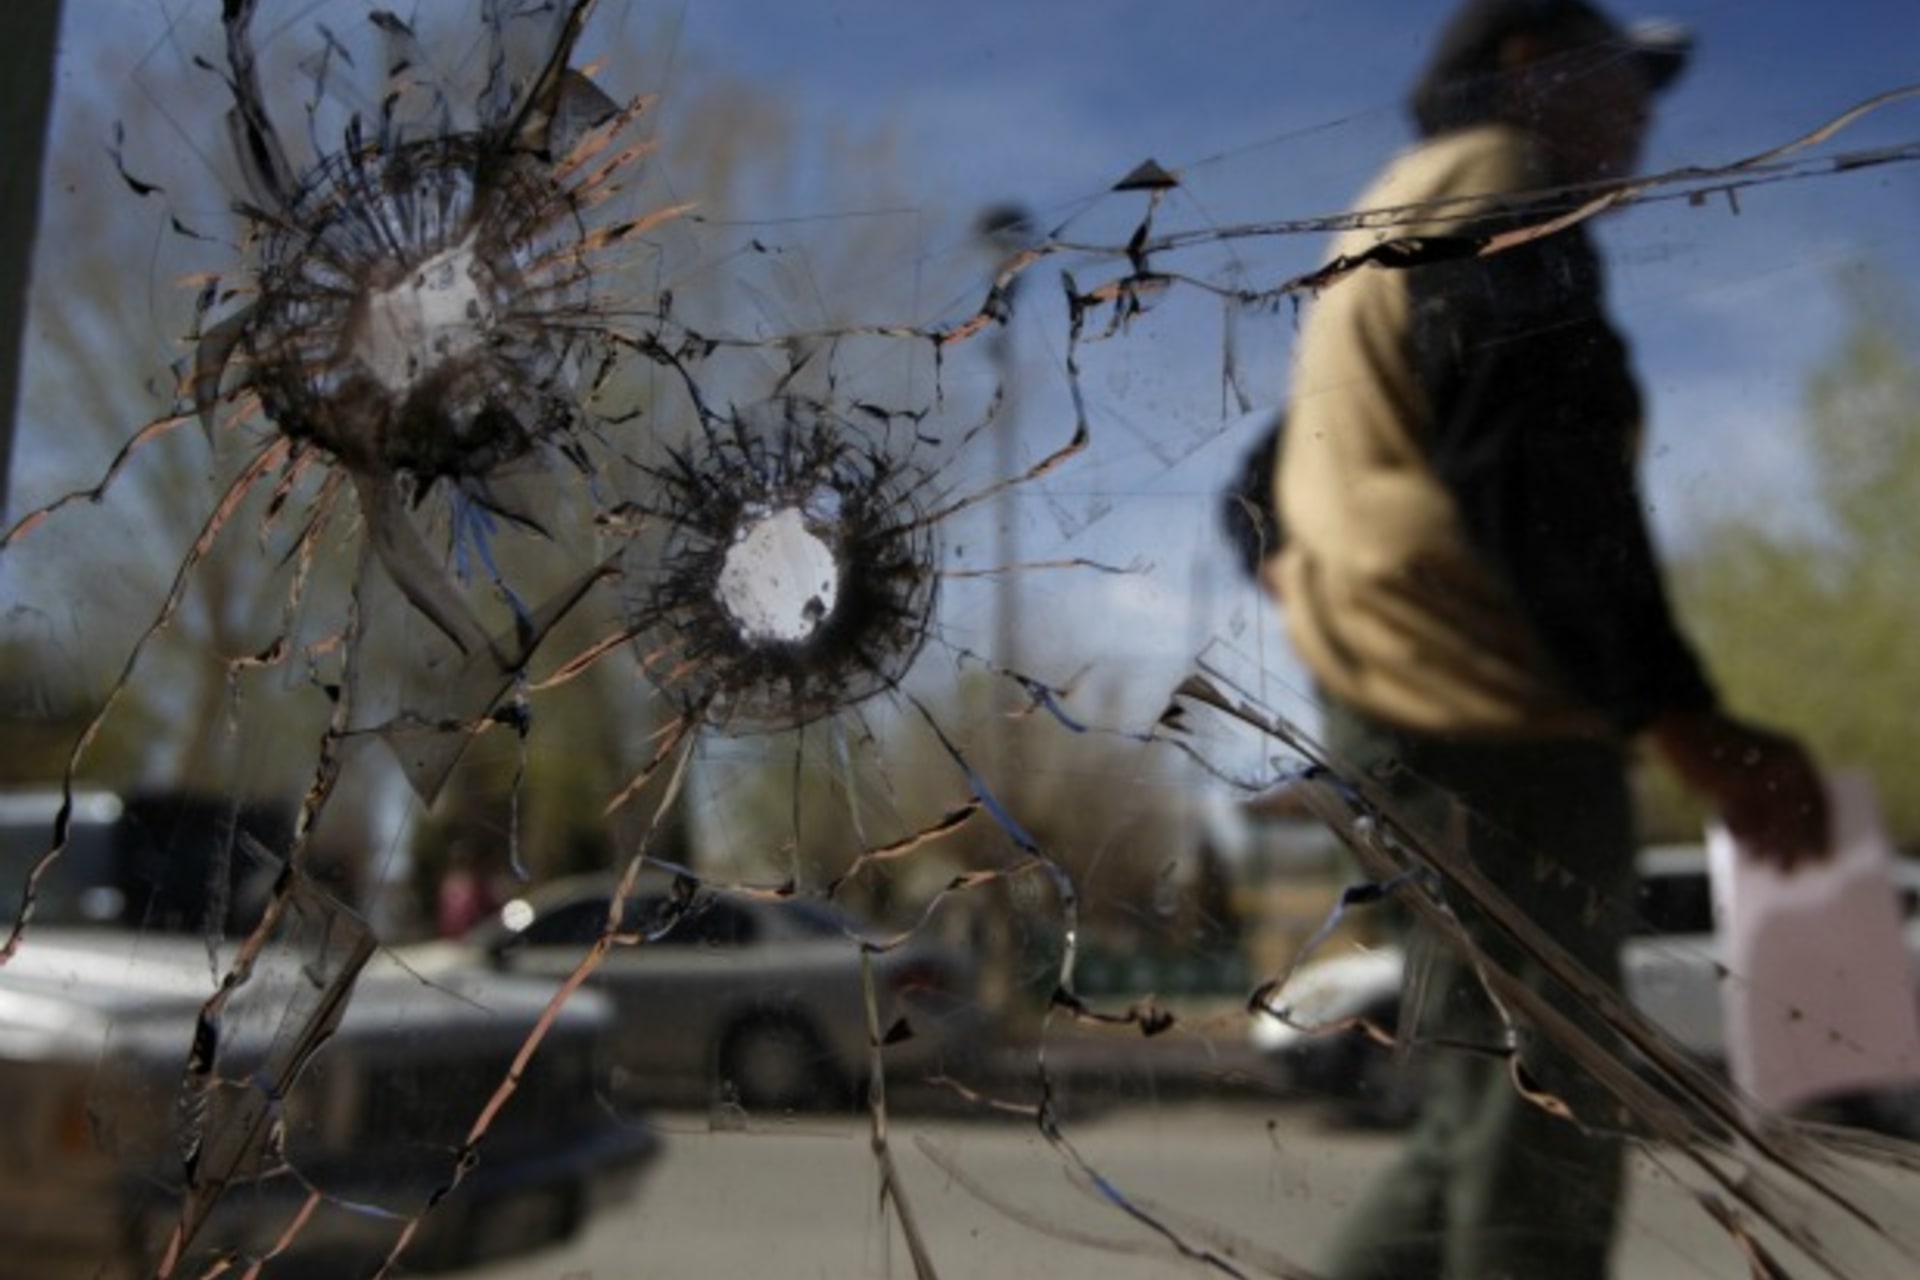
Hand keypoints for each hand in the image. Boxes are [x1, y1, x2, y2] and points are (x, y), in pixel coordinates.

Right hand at [1649, 710, 1830, 872]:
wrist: (1687, 721)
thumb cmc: (1724, 744)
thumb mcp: (1760, 758)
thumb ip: (1774, 785)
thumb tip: (1785, 829)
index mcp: (1796, 755)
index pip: (1818, 798)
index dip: (1821, 829)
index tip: (1824, 852)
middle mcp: (1782, 766)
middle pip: (1800, 815)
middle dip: (1803, 845)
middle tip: (1805, 866)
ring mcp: (1756, 775)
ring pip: (1774, 822)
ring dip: (1776, 848)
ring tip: (1776, 868)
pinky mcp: (1729, 785)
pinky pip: (1745, 819)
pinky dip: (1748, 838)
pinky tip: (1748, 851)